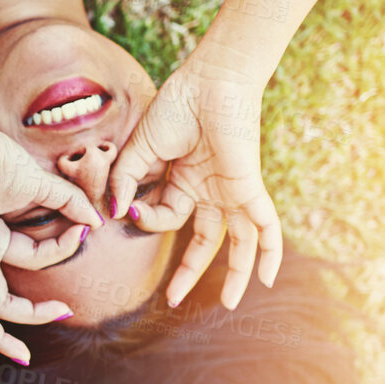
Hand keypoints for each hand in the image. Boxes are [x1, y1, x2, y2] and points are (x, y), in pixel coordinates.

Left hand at [0, 121, 102, 362]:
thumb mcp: (41, 186)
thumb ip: (70, 202)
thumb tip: (97, 220)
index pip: (34, 256)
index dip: (63, 247)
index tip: (84, 230)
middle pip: (1, 298)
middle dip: (30, 314)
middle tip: (62, 311)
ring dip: (4, 336)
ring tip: (23, 355)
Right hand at [107, 59, 281, 309]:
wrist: (210, 81)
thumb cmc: (176, 105)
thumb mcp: (139, 148)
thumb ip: (125, 180)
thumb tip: (114, 213)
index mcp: (183, 181)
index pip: (163, 216)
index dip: (143, 219)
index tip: (124, 207)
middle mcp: (209, 190)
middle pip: (204, 241)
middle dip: (189, 271)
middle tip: (173, 298)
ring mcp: (231, 191)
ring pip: (238, 242)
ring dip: (235, 274)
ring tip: (227, 303)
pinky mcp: (249, 188)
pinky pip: (266, 226)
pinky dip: (270, 252)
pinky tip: (269, 279)